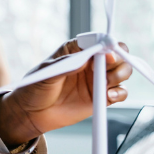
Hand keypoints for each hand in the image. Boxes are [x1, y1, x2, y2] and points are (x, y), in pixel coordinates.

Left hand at [0, 39, 132, 147]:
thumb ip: (66, 65)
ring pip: (122, 71)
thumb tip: (85, 59)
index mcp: (76, 50)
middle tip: (108, 68)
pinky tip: (108, 96)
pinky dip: (119, 93)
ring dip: (120, 75)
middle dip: (118, 59)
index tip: (107, 52)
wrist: (32, 114)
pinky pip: (119, 92)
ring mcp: (97, 79)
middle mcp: (90, 63)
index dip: (106, 44)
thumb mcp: (46, 73)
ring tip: (106, 82)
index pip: (97, 40)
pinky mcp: (100, 97)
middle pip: (116, 54)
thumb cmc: (35, 88)